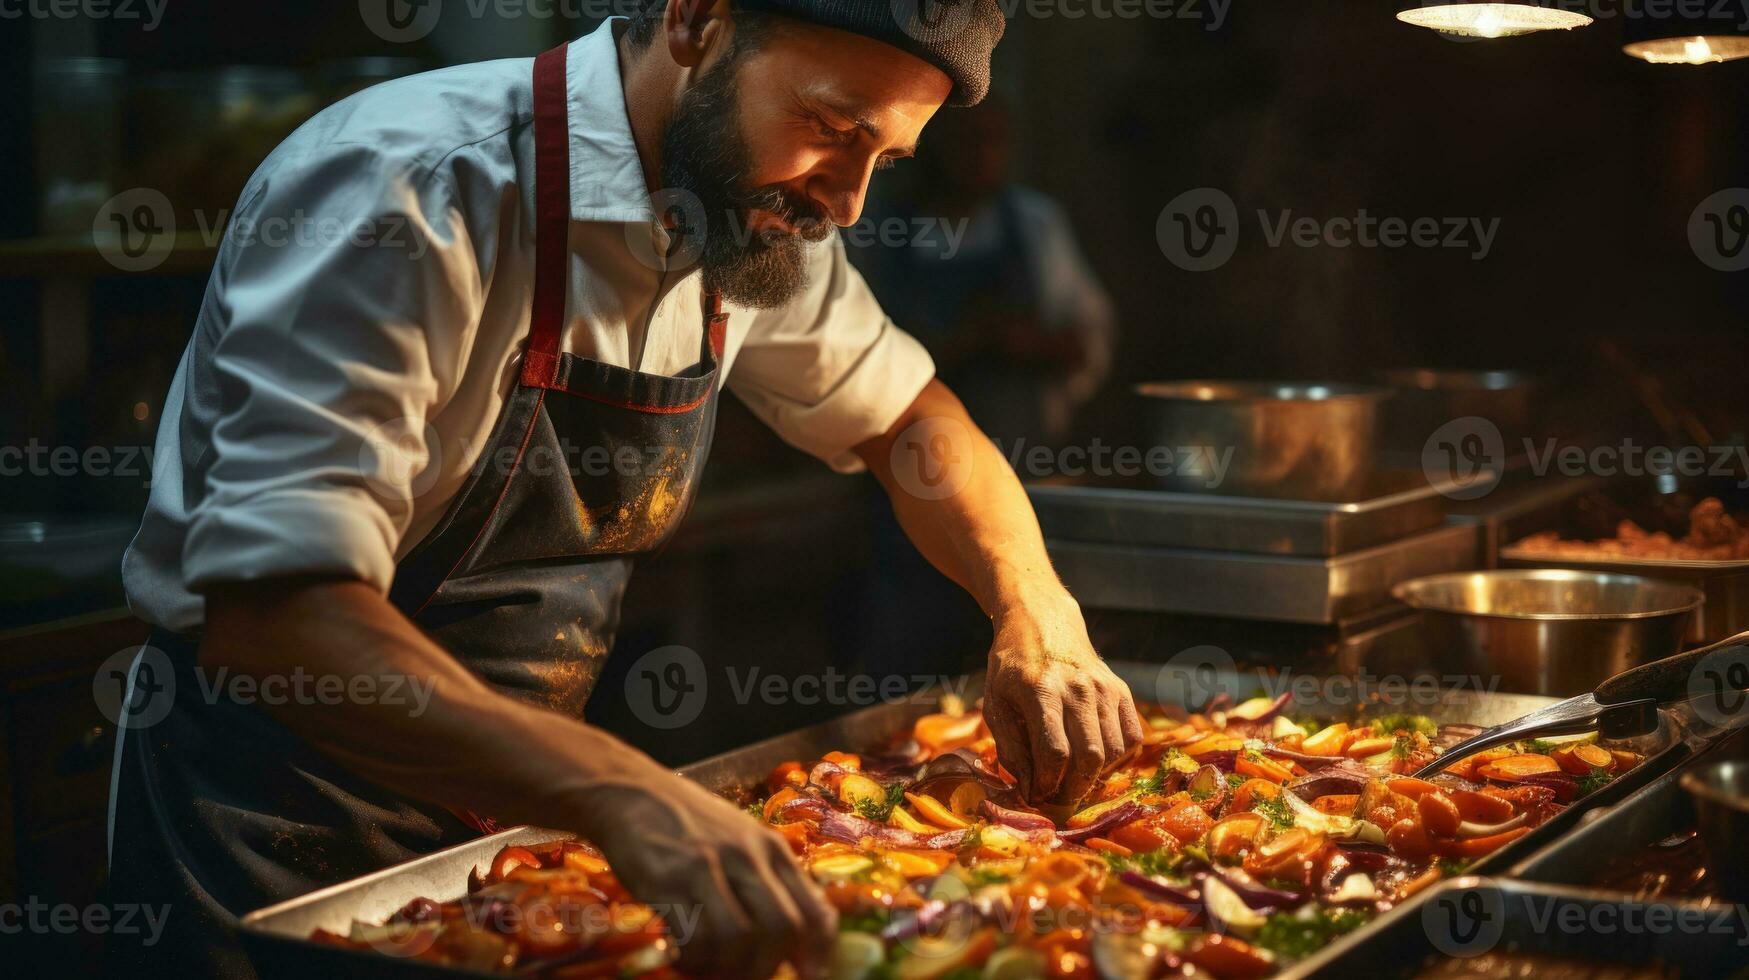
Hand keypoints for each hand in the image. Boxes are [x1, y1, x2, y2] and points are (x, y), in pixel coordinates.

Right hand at [577, 769, 835, 978]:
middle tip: (743, 974)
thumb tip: (795, 943)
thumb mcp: (742, 842)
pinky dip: (692, 960)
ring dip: (726, 967)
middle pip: (783, 928)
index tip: (809, 976)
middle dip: (766, 966)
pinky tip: (682, 955)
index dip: (818, 954)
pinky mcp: (668, 878)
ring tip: (708, 967)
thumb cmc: (690, 824)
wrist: (631, 793)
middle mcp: (748, 855)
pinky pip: (694, 936)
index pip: (815, 910)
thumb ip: (769, 884)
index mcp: (772, 848)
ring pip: (740, 937)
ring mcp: (708, 864)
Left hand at [980, 592, 1144, 807]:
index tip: (1036, 793)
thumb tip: (1027, 787)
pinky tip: (1096, 760)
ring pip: (1114, 751)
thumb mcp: (996, 702)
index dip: (1046, 783)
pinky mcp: (1121, 690)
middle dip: (1073, 788)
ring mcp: (1104, 688)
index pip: (1054, 752)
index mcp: (1040, 689)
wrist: (1042, 621)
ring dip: (1094, 777)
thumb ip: (1009, 747)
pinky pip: (1133, 737)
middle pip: (1089, 757)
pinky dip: (1119, 759)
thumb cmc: (1012, 667)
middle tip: (1057, 797)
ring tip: (1073, 779)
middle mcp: (1078, 688)